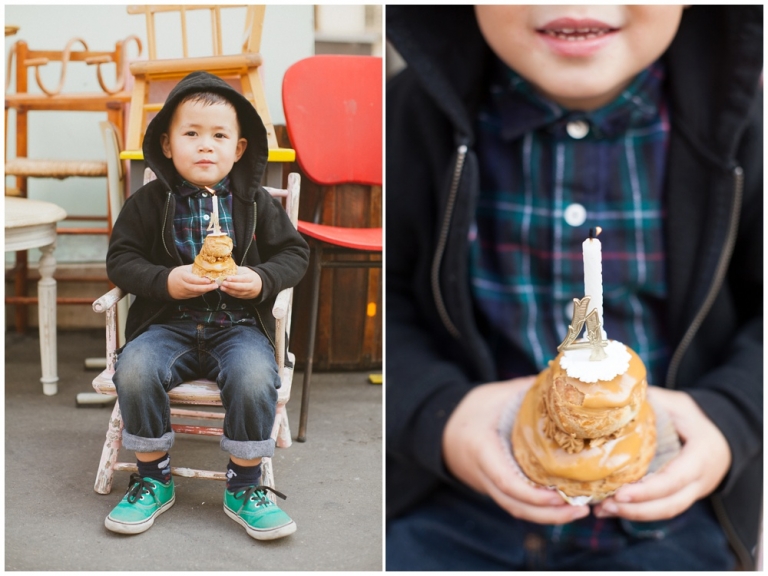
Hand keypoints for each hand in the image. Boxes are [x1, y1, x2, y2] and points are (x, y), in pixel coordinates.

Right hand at [167, 266, 217, 298]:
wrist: (166, 285)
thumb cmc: (176, 274)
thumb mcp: (183, 269)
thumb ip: (194, 268)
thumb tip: (206, 264)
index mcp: (182, 277)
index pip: (192, 280)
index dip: (200, 281)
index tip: (209, 280)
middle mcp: (183, 286)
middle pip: (196, 288)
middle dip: (207, 288)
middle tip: (216, 285)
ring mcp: (184, 292)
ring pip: (197, 293)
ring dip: (206, 290)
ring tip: (214, 286)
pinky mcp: (186, 296)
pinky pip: (196, 295)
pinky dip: (202, 292)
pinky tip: (208, 289)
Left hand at [220, 267, 262, 298]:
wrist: (260, 285)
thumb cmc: (250, 276)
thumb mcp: (246, 270)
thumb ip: (237, 269)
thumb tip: (226, 266)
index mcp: (252, 278)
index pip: (243, 279)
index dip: (235, 279)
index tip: (228, 278)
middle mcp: (251, 286)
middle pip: (241, 287)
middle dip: (231, 286)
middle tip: (223, 283)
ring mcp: (248, 292)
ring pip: (239, 293)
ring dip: (229, 290)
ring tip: (222, 287)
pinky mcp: (245, 297)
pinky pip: (237, 296)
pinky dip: (230, 293)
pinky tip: (225, 290)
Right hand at [443, 377, 590, 523]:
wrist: (443, 425)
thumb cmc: (473, 408)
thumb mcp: (498, 394)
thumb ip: (529, 390)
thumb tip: (565, 380)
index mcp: (482, 449)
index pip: (505, 480)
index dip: (532, 494)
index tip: (559, 496)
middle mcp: (483, 474)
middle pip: (514, 505)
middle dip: (548, 514)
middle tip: (582, 509)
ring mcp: (487, 485)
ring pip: (516, 509)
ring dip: (548, 516)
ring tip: (579, 511)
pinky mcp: (495, 488)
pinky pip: (517, 504)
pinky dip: (539, 509)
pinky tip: (563, 505)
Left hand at [593, 387, 730, 520]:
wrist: (720, 433)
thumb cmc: (694, 415)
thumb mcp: (677, 404)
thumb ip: (651, 401)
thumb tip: (616, 393)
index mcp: (701, 456)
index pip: (674, 479)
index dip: (648, 490)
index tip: (620, 494)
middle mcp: (700, 480)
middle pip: (669, 505)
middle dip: (636, 509)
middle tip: (604, 506)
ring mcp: (693, 492)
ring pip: (665, 511)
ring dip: (632, 514)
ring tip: (602, 510)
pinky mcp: (681, 495)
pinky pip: (661, 508)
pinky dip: (637, 511)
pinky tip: (611, 508)